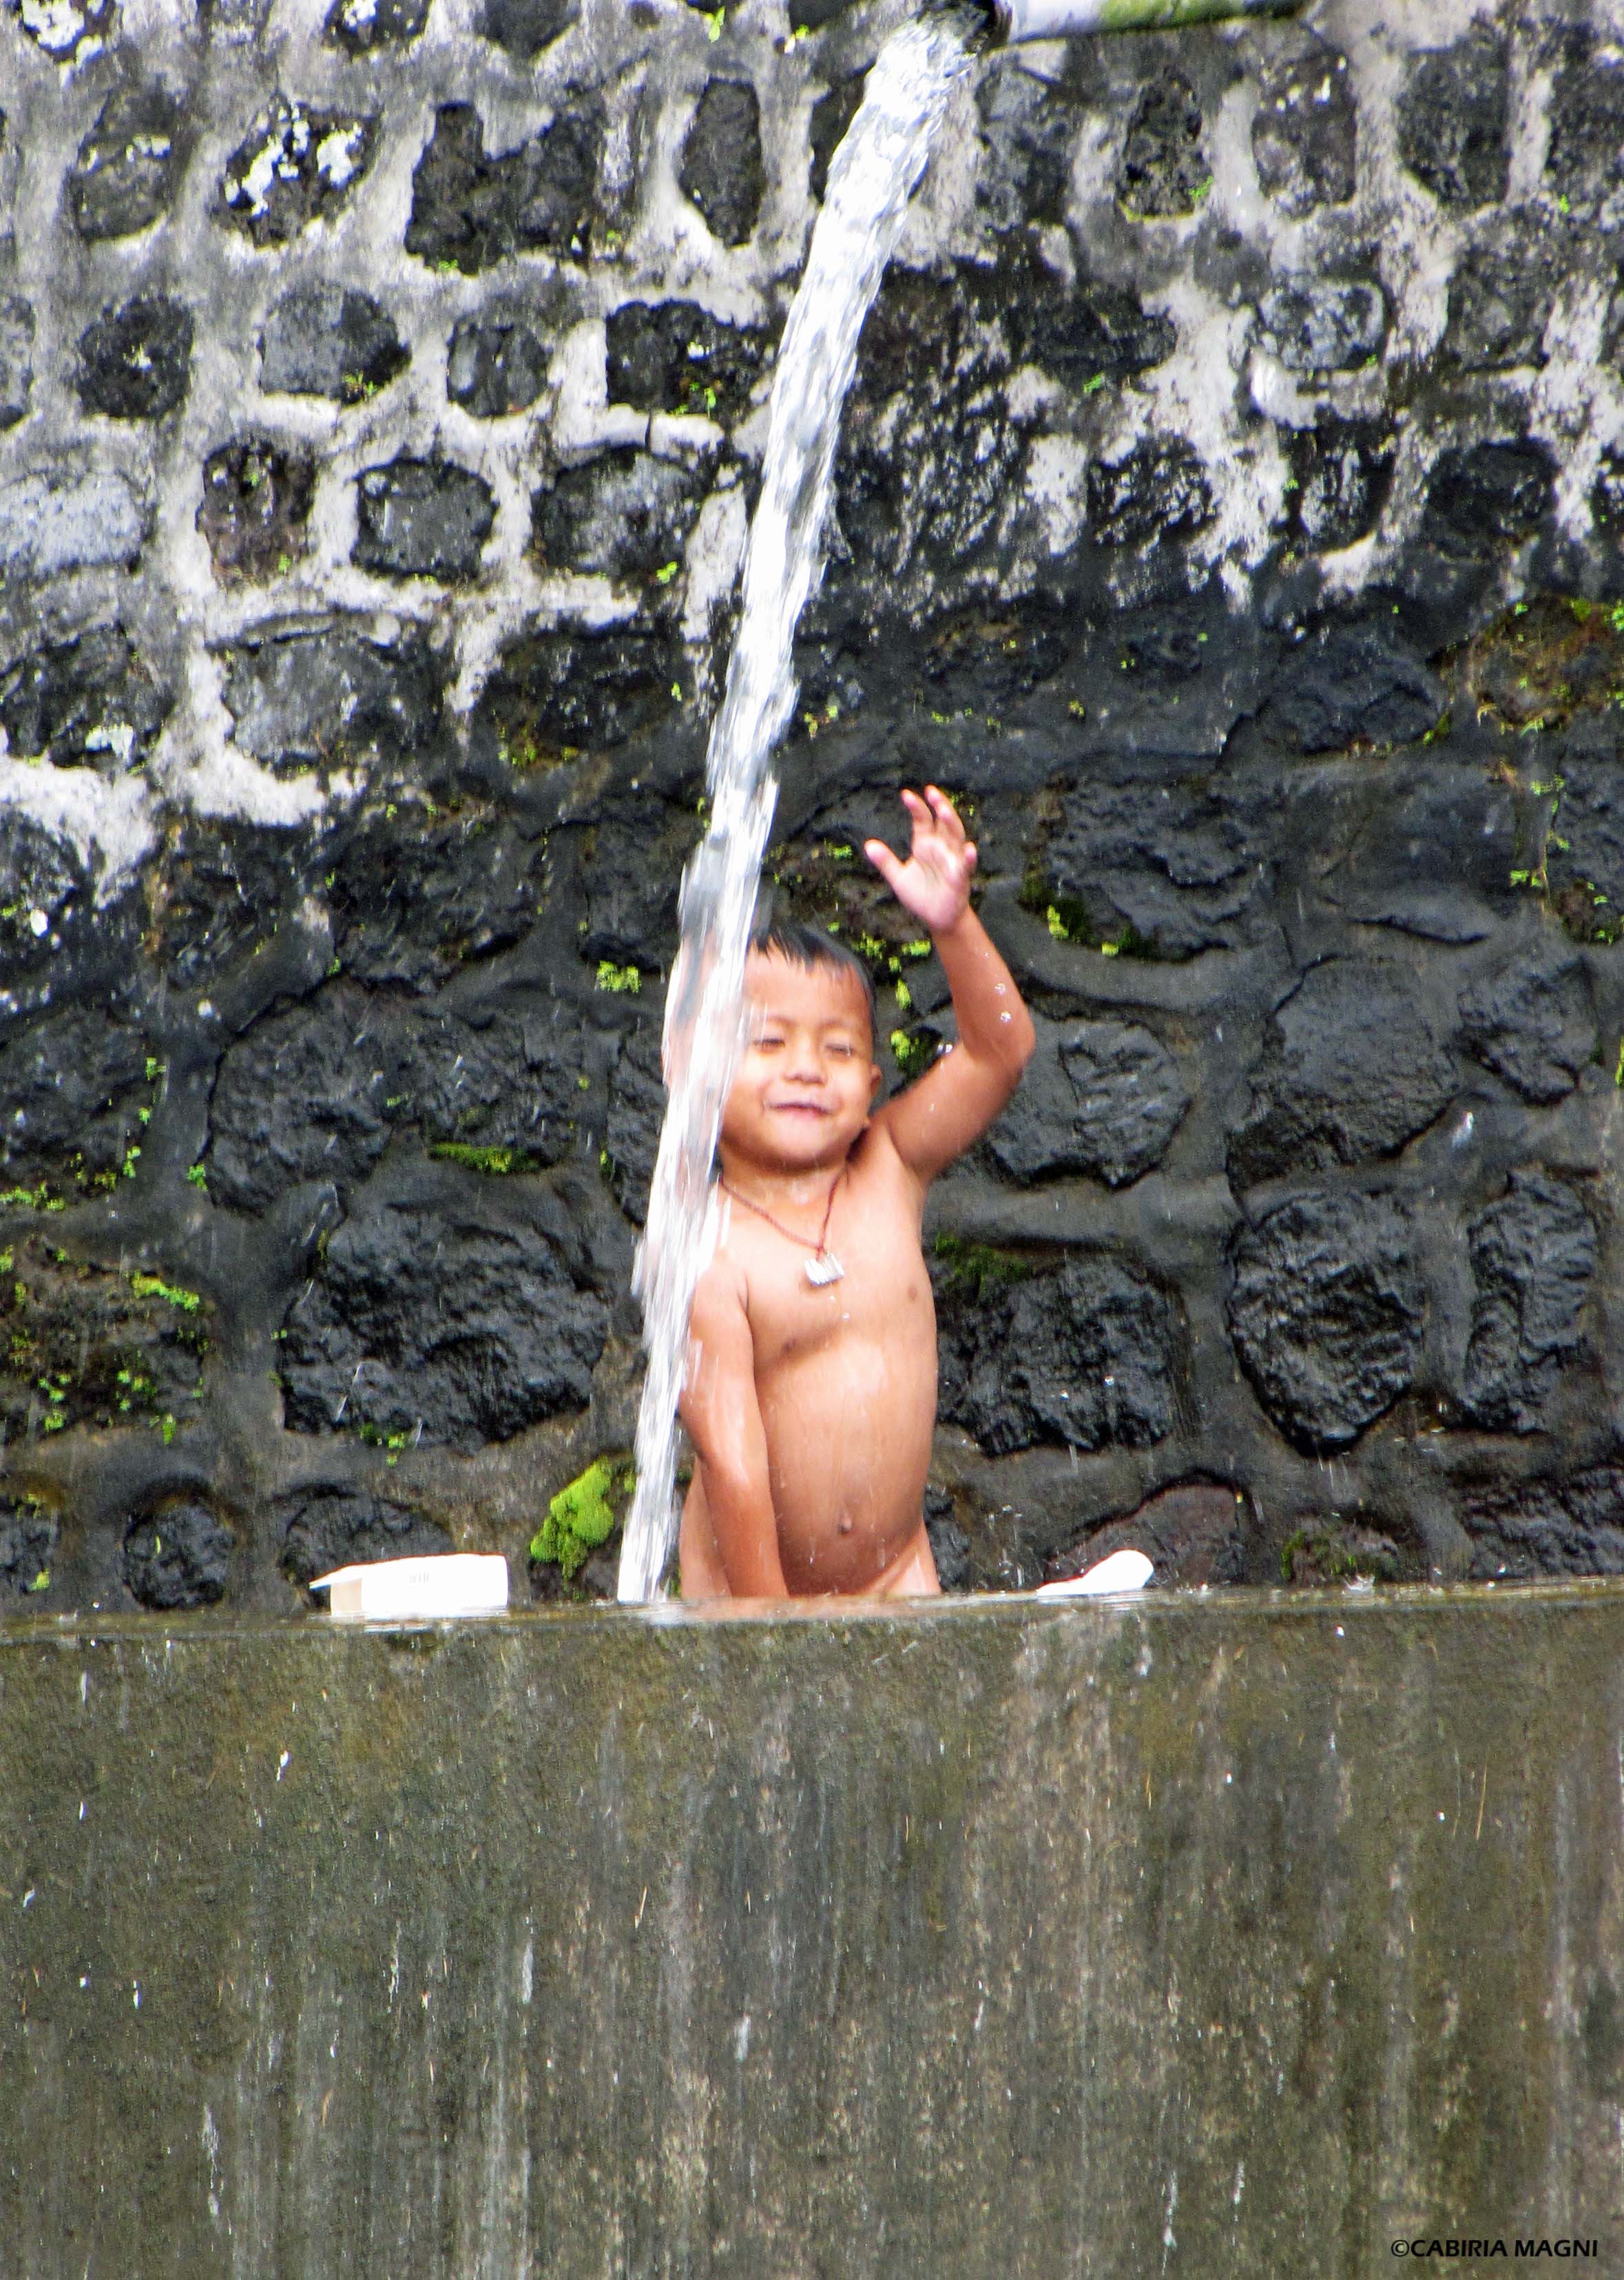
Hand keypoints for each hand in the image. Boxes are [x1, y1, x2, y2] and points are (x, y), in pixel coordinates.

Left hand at [864, 786, 976, 936]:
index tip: (905, 794)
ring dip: (951, 824)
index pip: (923, 820)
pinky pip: (965, 866)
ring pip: (956, 838)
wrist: (937, 918)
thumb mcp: (899, 878)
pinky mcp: (960, 878)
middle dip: (939, 807)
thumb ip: (886, 862)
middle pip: (943, 823)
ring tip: (944, 810)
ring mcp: (953, 861)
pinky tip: (970, 850)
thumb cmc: (921, 895)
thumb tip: (868, 845)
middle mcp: (941, 848)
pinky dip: (969, 858)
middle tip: (932, 792)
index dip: (916, 807)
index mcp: (926, 845)